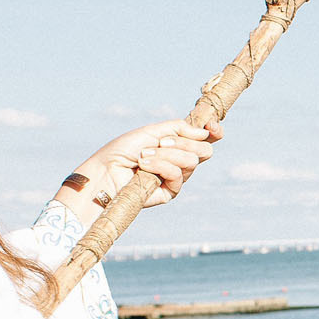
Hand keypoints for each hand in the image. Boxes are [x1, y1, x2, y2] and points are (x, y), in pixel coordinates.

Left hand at [62, 120, 217, 219]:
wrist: (105, 172)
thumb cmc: (123, 151)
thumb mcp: (151, 131)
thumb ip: (178, 128)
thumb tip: (205, 132)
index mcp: (176, 144)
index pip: (205, 138)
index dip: (214, 131)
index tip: (212, 125)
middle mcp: (179, 160)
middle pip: (204, 150)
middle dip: (185, 142)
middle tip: (162, 142)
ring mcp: (176, 177)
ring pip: (192, 161)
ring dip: (167, 154)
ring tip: (144, 155)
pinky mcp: (170, 192)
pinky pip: (178, 174)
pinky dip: (161, 165)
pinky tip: (144, 165)